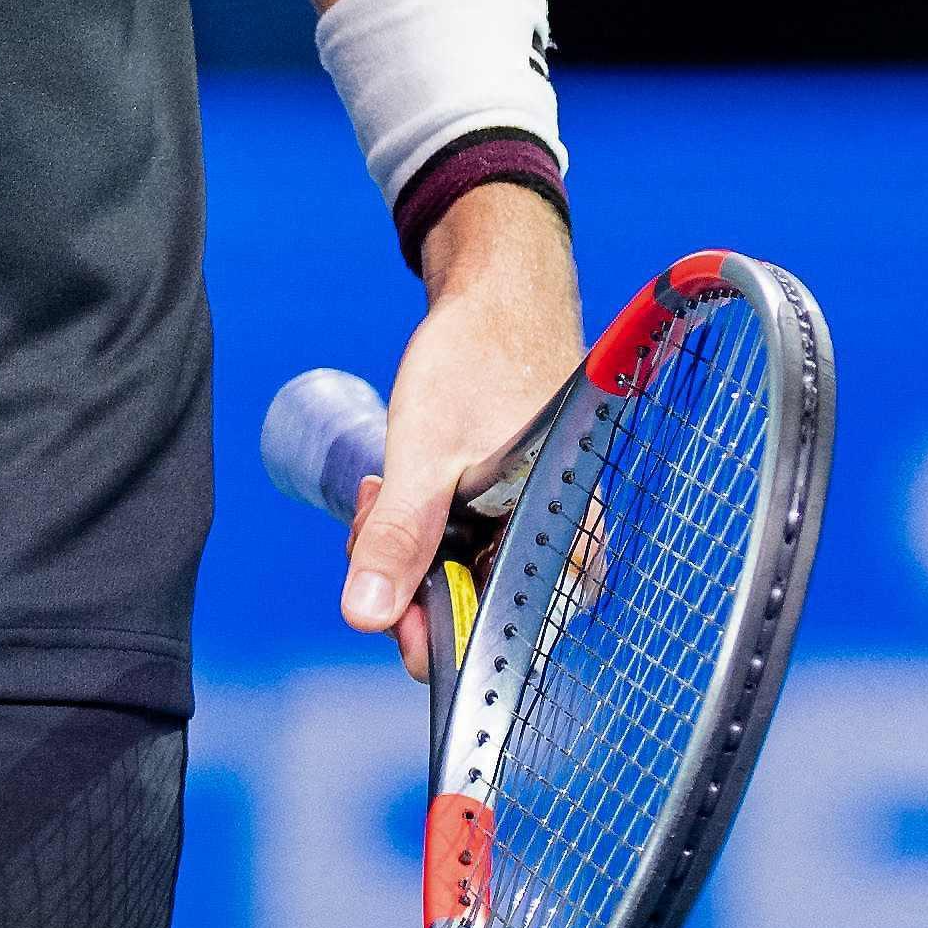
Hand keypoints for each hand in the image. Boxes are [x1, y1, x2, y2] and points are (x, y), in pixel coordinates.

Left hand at [343, 178, 585, 670]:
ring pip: (460, 574)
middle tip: (371, 526)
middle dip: (409, 582)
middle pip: (475, 612)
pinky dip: (421, 523)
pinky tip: (397, 486)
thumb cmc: (479, 359)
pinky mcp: (511, 504)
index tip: (386, 607)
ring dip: (407, 548)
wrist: (497, 286)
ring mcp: (534, 524)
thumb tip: (364, 617)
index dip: (437, 638)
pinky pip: (460, 540)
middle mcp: (560, 545)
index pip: (502, 641)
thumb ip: (400, 538)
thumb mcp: (425, 454)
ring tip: (383, 488)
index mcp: (563, 544)